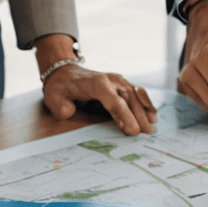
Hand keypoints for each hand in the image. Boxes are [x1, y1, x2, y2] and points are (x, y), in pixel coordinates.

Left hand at [41, 62, 156, 135]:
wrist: (64, 72)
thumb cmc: (60, 87)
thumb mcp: (54, 98)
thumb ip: (62, 108)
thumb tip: (72, 113)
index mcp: (96, 83)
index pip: (114, 101)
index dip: (124, 116)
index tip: (133, 131)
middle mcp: (111, 80)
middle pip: (129, 99)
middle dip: (139, 117)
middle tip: (147, 134)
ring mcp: (117, 81)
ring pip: (135, 95)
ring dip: (145, 110)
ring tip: (152, 126)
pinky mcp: (120, 84)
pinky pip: (136, 93)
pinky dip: (145, 102)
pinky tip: (152, 113)